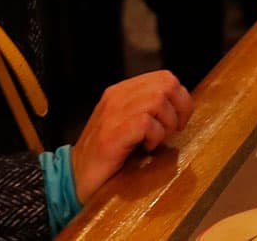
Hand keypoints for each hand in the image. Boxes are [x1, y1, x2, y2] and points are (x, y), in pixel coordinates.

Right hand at [72, 71, 192, 201]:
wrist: (75, 178)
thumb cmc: (108, 154)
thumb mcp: (128, 123)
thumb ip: (148, 109)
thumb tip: (182, 106)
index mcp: (122, 92)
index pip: (164, 78)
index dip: (181, 98)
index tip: (180, 121)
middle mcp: (116, 97)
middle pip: (165, 84)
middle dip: (179, 109)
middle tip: (173, 131)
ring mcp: (112, 115)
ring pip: (157, 100)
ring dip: (166, 124)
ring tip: (156, 141)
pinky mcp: (111, 135)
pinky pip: (145, 122)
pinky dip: (154, 136)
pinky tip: (147, 148)